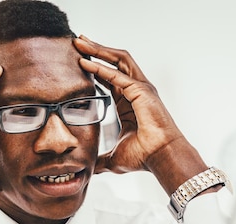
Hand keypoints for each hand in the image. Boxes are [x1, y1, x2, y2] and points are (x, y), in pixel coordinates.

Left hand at [74, 35, 207, 194]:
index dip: (94, 66)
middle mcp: (136, 90)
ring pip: (118, 60)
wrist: (160, 158)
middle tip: (76, 41)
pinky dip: (101, 68)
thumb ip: (100, 159)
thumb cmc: (143, 157)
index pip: (109, 77)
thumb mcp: (114, 157)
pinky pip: (118, 75)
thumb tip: (89, 169)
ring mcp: (141, 88)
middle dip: (95, 50)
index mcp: (128, 102)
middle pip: (114, 61)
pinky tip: (86, 64)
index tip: (77, 59)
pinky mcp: (142, 91)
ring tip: (80, 43)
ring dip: (98, 50)